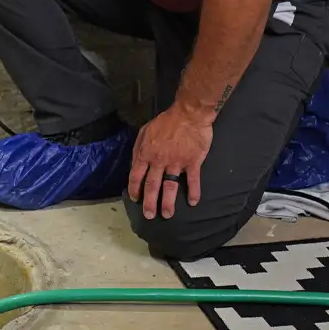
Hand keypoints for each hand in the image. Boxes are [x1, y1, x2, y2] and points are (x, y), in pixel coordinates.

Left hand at [128, 103, 213, 218]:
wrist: (188, 114)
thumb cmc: (166, 121)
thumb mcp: (145, 130)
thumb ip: (139, 147)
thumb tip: (135, 163)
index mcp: (146, 153)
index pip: (137, 175)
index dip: (135, 189)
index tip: (135, 199)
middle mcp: (159, 161)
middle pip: (152, 185)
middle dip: (149, 202)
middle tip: (149, 215)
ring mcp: (177, 163)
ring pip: (170, 187)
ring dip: (168, 202)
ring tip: (167, 215)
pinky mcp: (192, 163)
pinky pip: (193, 181)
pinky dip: (193, 192)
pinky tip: (193, 202)